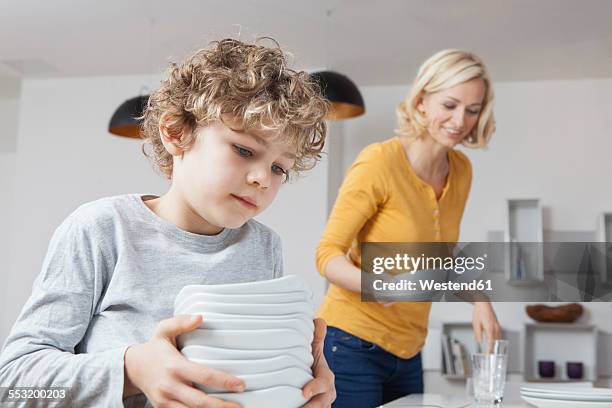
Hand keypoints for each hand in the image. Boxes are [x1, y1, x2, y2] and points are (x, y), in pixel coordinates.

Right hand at [124, 314, 244, 407]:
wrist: (132, 368)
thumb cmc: (155, 347)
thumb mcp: (163, 330)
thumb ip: (181, 322)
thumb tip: (200, 317)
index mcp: (174, 366)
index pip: (203, 376)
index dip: (224, 382)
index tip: (241, 385)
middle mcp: (169, 386)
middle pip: (200, 402)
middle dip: (222, 406)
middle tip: (241, 407)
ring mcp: (165, 401)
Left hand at [301, 318, 335, 407]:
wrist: (313, 387)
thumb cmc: (312, 368)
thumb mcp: (315, 354)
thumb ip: (317, 339)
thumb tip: (318, 320)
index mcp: (327, 380)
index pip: (324, 384)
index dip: (315, 388)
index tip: (303, 392)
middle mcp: (326, 395)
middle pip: (322, 404)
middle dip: (312, 407)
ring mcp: (321, 406)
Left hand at [472, 302, 501, 350]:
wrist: (483, 304)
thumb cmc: (479, 312)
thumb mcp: (476, 323)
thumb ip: (478, 333)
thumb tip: (479, 341)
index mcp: (490, 328)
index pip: (491, 342)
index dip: (490, 350)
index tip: (488, 355)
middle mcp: (495, 328)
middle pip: (496, 341)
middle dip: (494, 348)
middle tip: (491, 354)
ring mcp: (497, 326)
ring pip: (499, 338)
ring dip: (496, 344)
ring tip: (492, 349)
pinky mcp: (497, 324)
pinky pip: (499, 334)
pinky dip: (497, 338)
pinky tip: (494, 340)